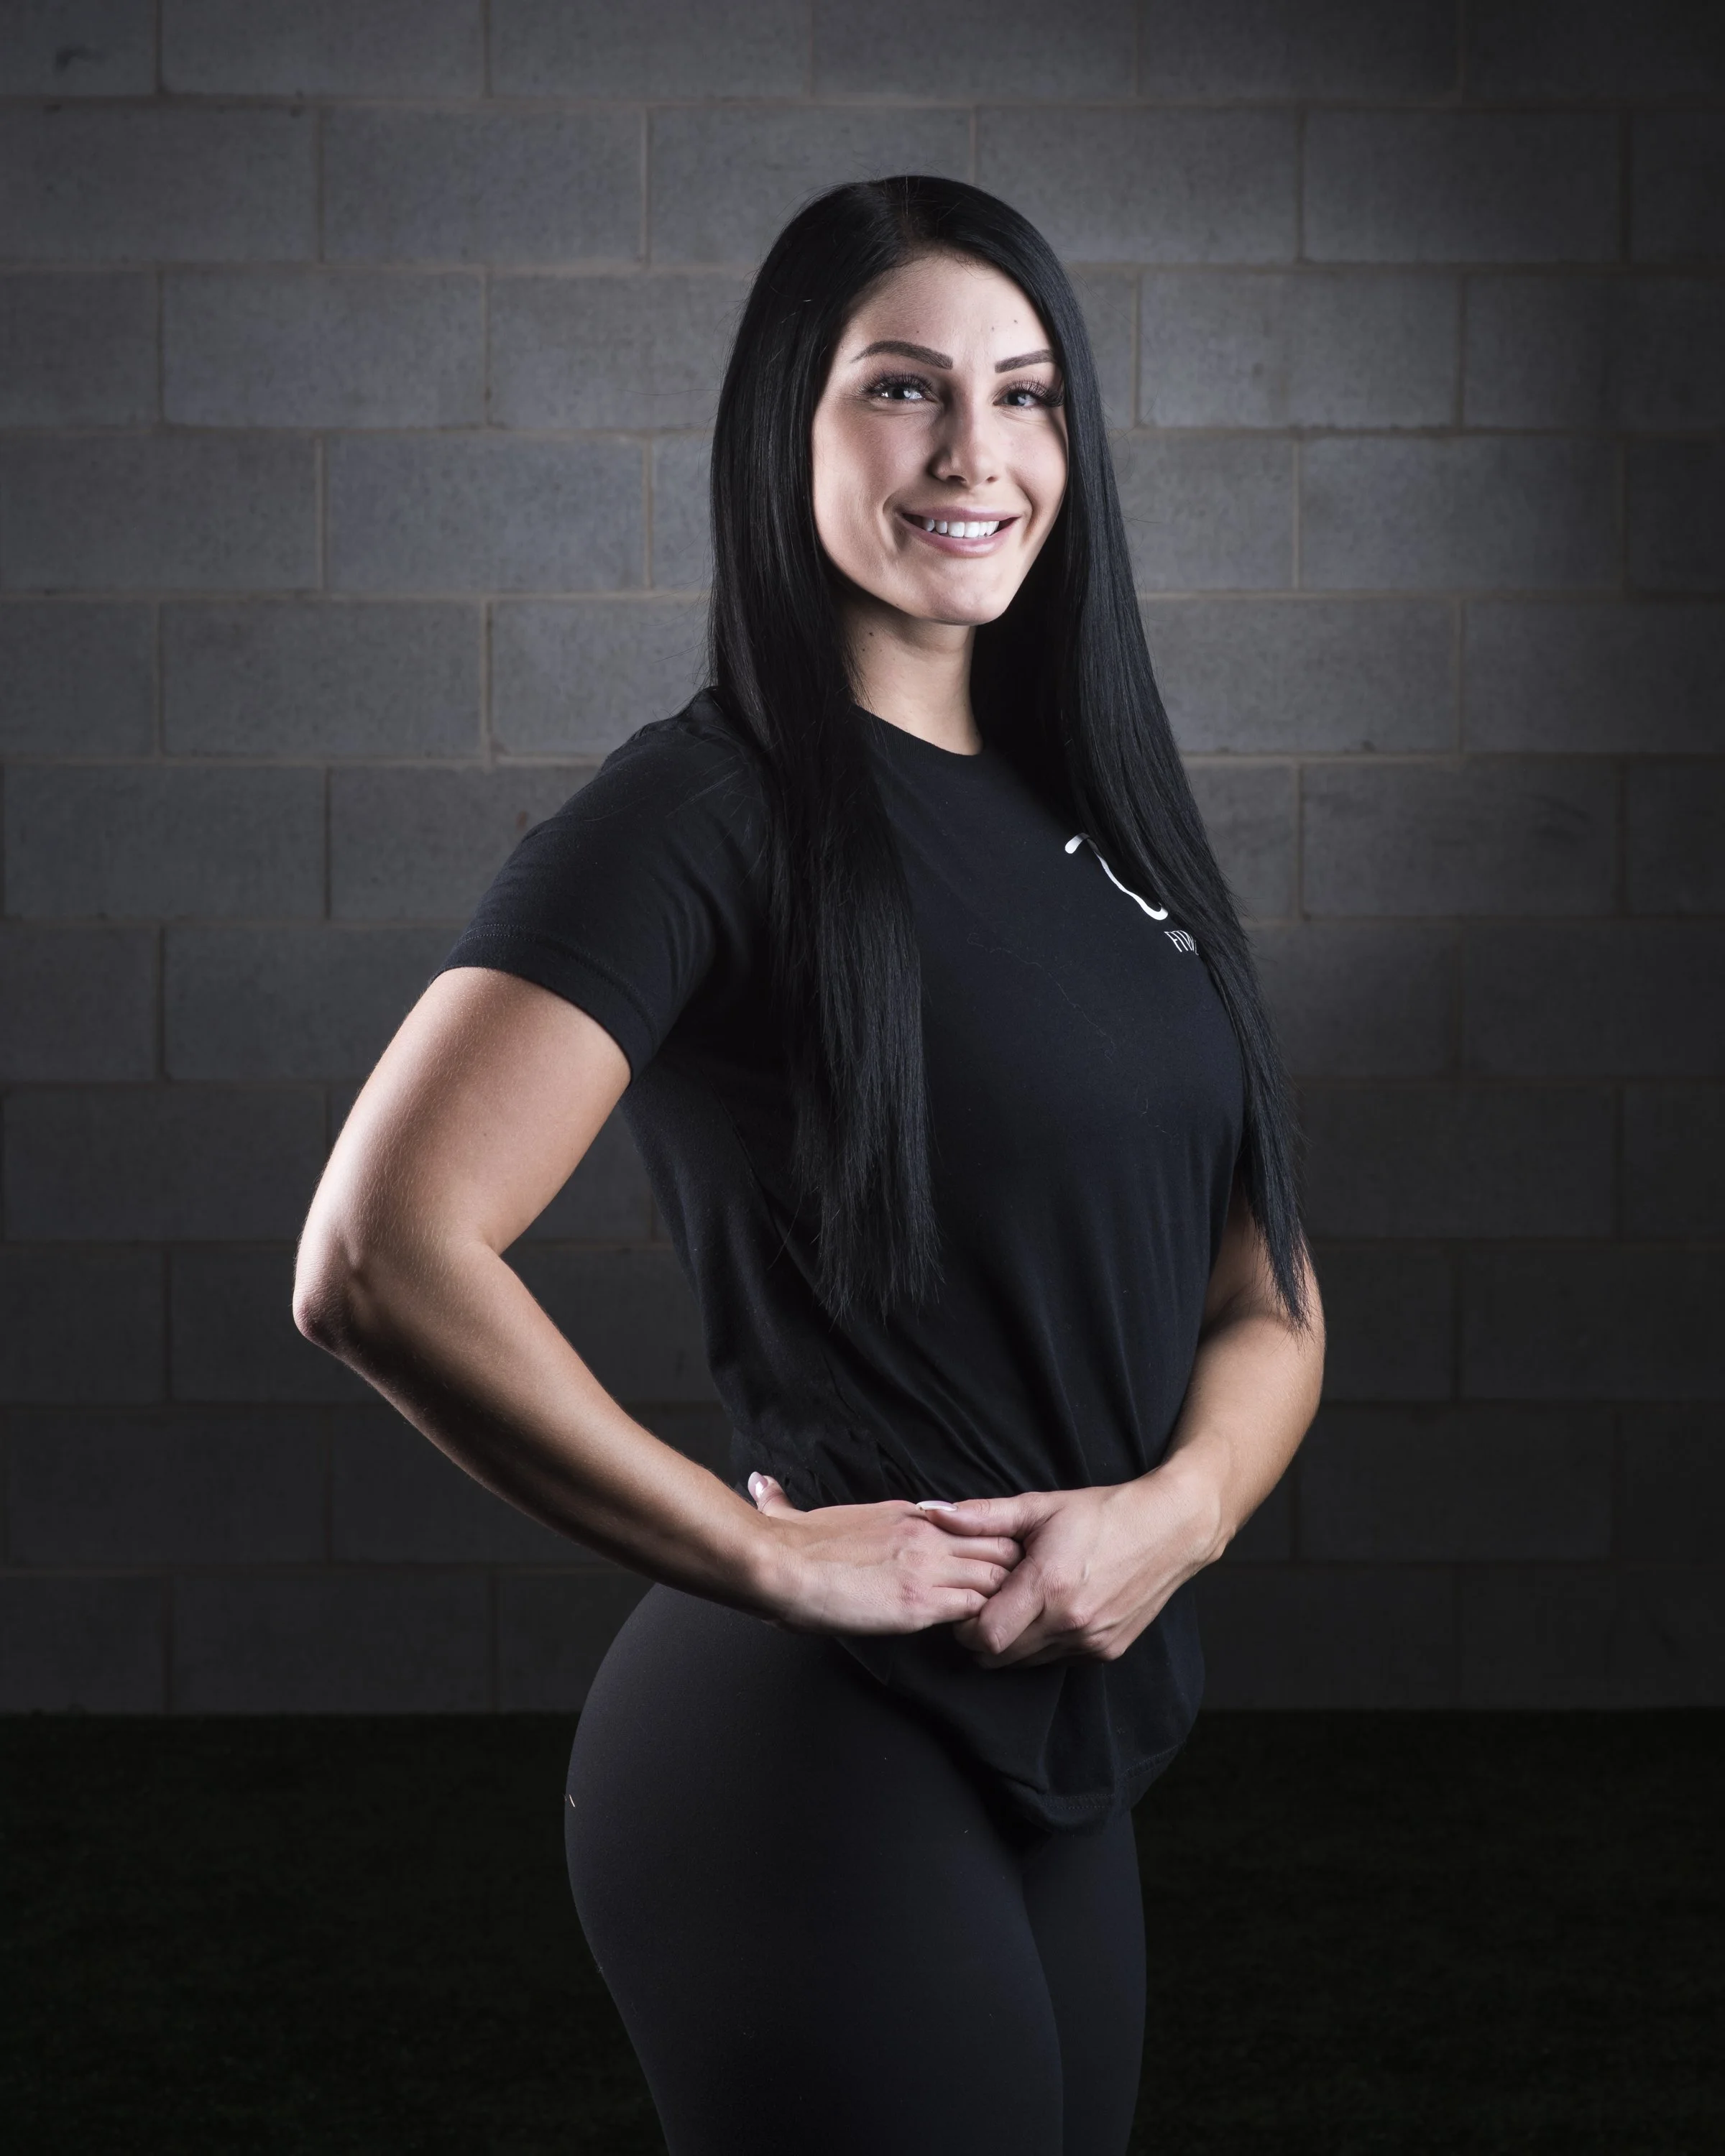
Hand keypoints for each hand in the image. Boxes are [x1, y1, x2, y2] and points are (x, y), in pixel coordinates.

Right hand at [746, 1473, 1022, 1638]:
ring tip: (993, 1620)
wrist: (779, 1566)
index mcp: (905, 1513)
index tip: (980, 1567)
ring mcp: (927, 1567)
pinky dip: (979, 1623)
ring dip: (999, 1599)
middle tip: (1003, 1597)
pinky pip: (976, 1609)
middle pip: (999, 1545)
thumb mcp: (792, 1512)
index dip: (984, 1547)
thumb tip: (761, 1482)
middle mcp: (926, 1535)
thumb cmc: (786, 1545)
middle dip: (1009, 1570)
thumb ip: (783, 1498)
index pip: (973, 1524)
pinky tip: (969, 1634)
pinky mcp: (921, 1603)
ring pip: (998, 1576)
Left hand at [919, 1465, 1223, 1669]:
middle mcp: (1070, 1623)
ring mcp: (1091, 1642)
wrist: (1169, 1529)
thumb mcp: (1040, 1506)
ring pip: (1028, 1662)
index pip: (985, 1637)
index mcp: (1048, 1586)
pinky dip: (1045, 1644)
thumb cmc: (1102, 1512)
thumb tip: (933, 1513)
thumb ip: (984, 1515)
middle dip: (984, 1636)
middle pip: (1001, 1656)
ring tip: (1022, 1603)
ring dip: (1015, 1641)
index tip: (968, 1601)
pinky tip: (1052, 1611)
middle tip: (989, 1602)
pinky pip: (1058, 1660)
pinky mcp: (1108, 1651)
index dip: (966, 1625)